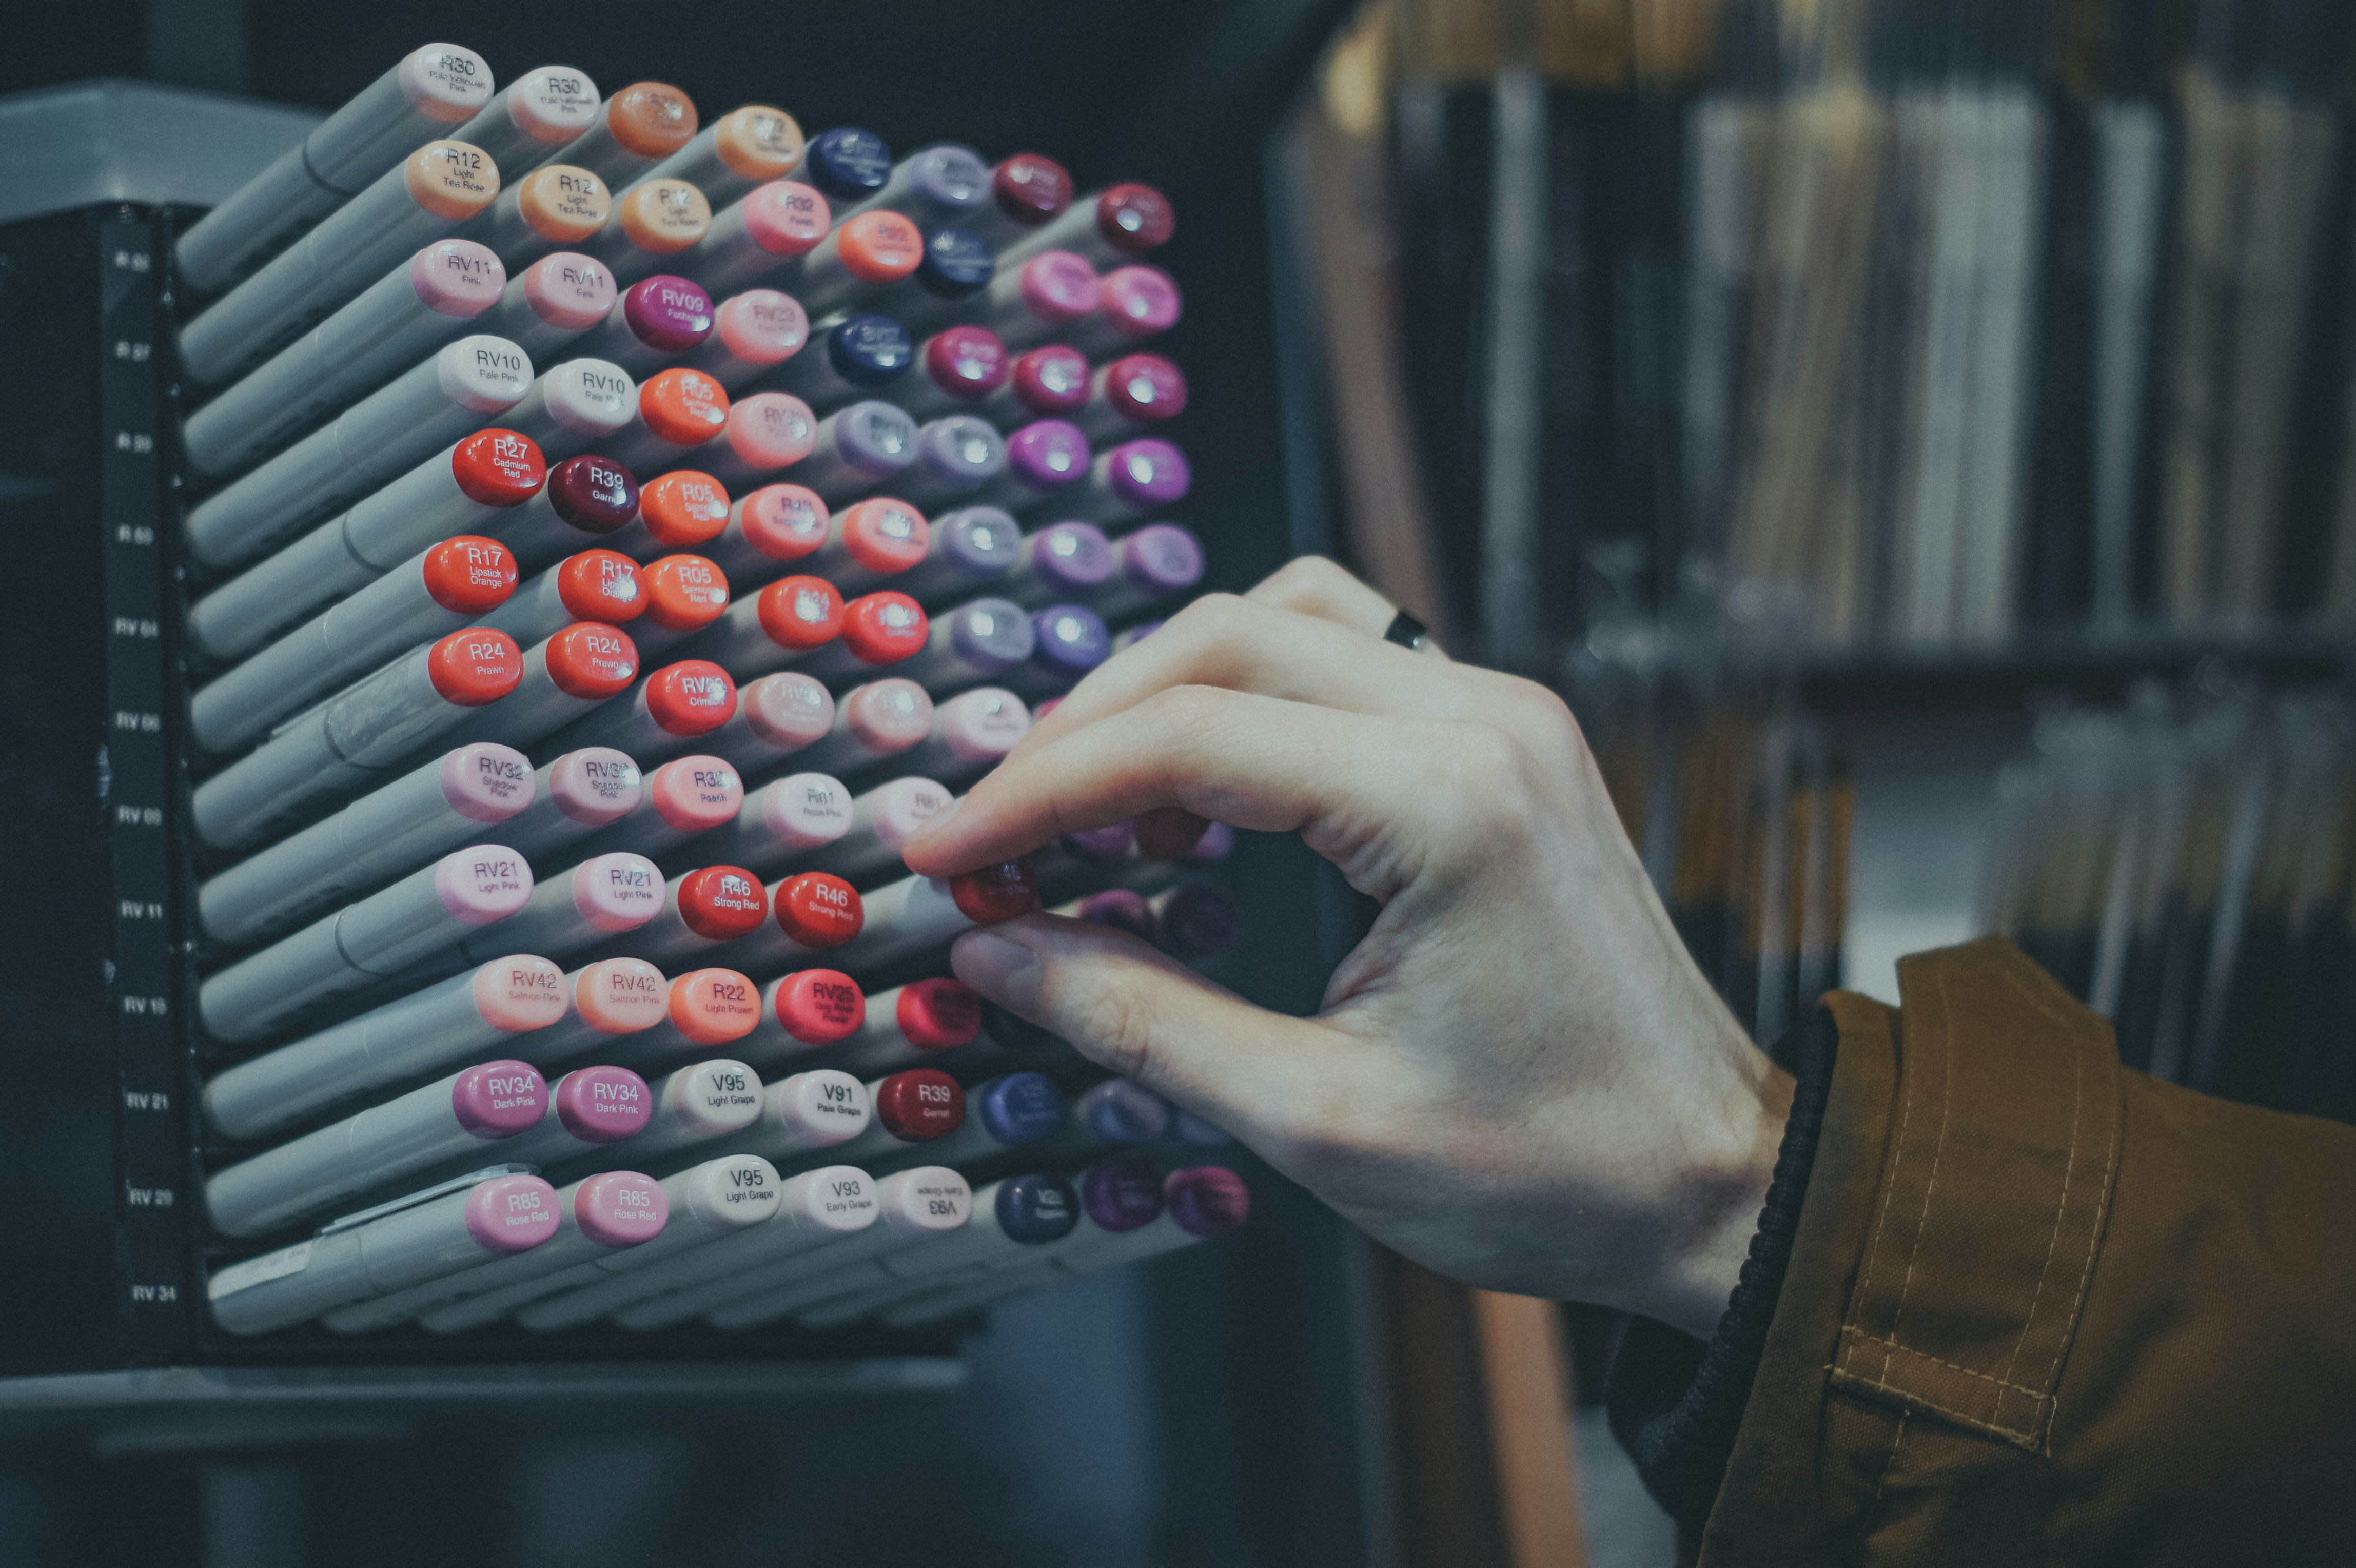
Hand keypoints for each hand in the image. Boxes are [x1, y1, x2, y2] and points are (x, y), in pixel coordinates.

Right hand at [902, 558, 1790, 1336]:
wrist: (1715, 1181)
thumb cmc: (1553, 1169)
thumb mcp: (1316, 1120)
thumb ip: (1138, 1018)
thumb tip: (997, 953)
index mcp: (1447, 803)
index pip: (1188, 735)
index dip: (1038, 790)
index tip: (946, 853)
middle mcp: (1484, 722)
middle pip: (1225, 637)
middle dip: (1084, 728)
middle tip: (996, 834)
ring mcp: (1504, 718)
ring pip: (1285, 619)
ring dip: (1166, 692)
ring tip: (1086, 807)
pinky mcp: (1505, 743)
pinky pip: (1345, 662)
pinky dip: (1246, 701)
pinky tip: (1194, 794)